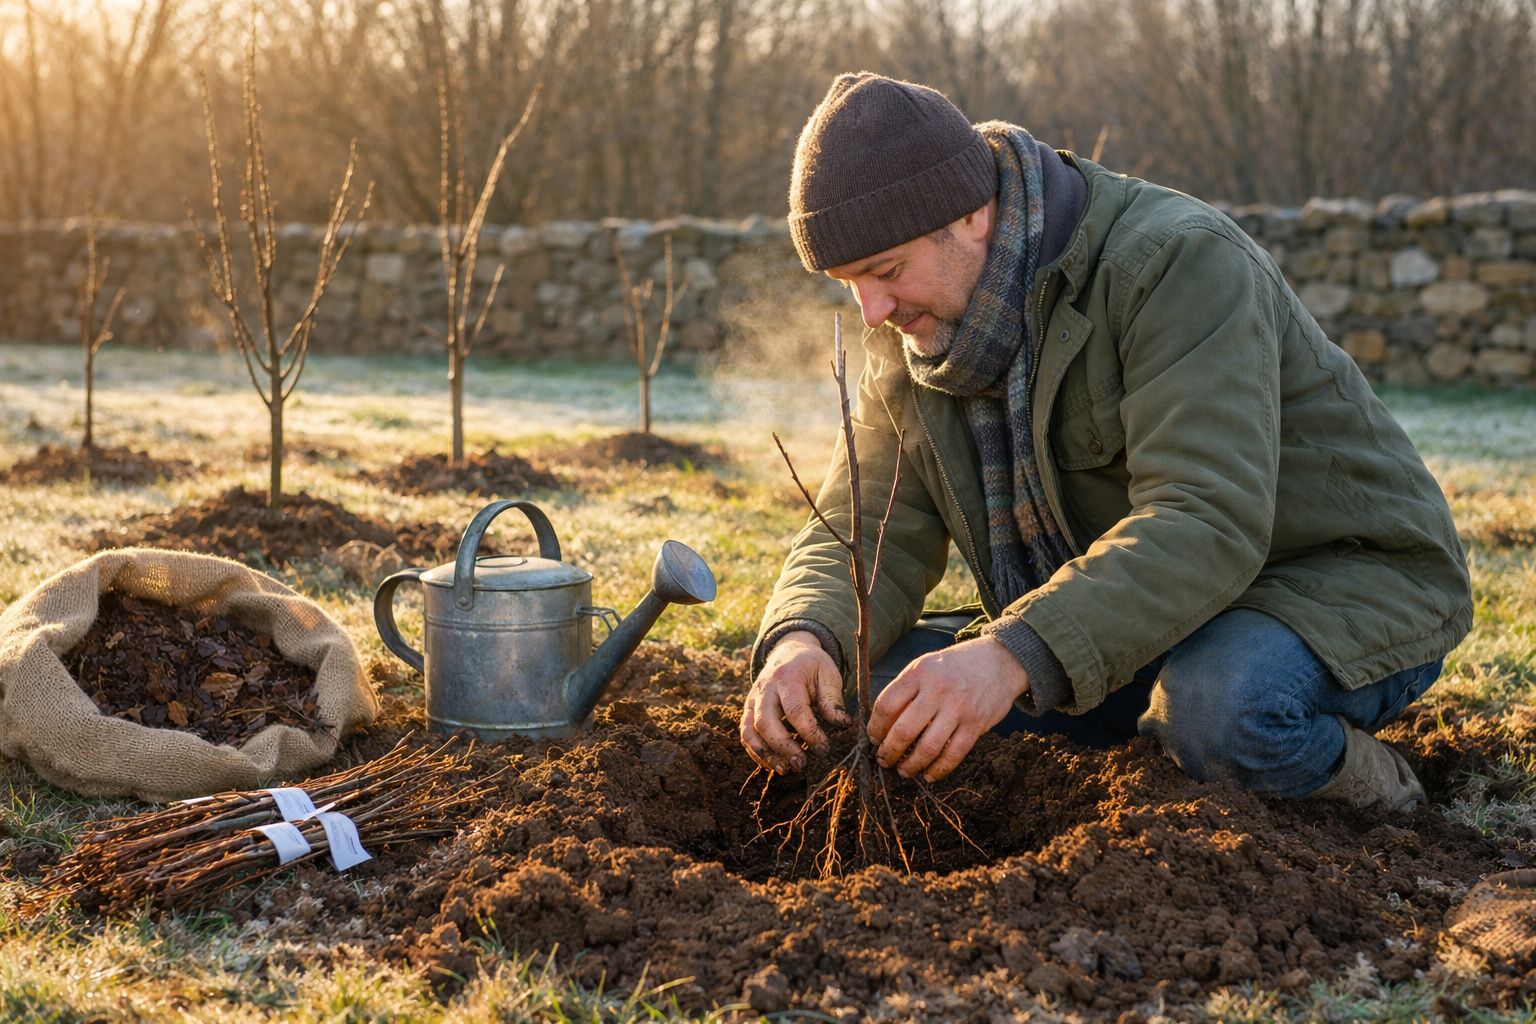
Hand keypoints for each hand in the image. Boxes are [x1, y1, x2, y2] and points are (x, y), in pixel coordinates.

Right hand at [740, 631, 849, 773]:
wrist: (789, 651)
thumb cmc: (811, 665)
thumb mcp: (828, 674)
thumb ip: (832, 700)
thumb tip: (843, 724)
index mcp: (787, 677)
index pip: (795, 710)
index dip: (809, 732)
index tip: (823, 748)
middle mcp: (765, 688)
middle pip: (766, 722)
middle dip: (783, 746)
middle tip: (801, 764)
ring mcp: (753, 699)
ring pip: (749, 730)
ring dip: (765, 753)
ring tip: (785, 769)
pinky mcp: (748, 709)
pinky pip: (745, 733)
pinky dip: (756, 752)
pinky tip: (774, 763)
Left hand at [867, 635, 1028, 781]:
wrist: (998, 661)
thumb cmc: (954, 667)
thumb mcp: (926, 667)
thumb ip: (905, 690)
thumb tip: (882, 724)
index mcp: (919, 673)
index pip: (886, 704)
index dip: (875, 727)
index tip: (873, 738)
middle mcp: (938, 690)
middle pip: (904, 730)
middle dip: (889, 751)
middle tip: (884, 760)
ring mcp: (958, 707)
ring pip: (928, 747)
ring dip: (911, 765)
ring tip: (904, 771)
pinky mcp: (976, 723)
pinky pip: (953, 754)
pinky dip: (938, 770)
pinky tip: (928, 775)